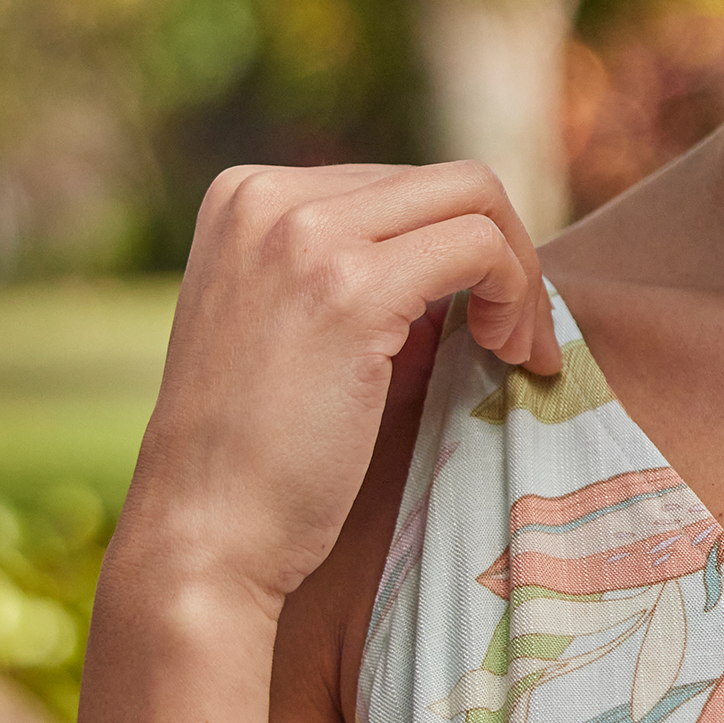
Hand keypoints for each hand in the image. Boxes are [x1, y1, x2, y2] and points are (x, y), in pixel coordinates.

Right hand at [111, 161, 561, 617]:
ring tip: (517, 349)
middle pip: (449, 182)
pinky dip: (517, 292)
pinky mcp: (350, 286)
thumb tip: (475, 235)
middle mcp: (267, 196)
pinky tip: (507, 354)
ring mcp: (305, 235)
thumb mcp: (296, 317)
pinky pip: (481, 246)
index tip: (482, 317)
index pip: (402, 182)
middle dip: (506, 252)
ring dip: (520, 274)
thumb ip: (365, 261)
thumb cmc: (262, 449)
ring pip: (476, 198)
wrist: (202, 540)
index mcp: (246, 193)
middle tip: (518, 337)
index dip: (460, 246)